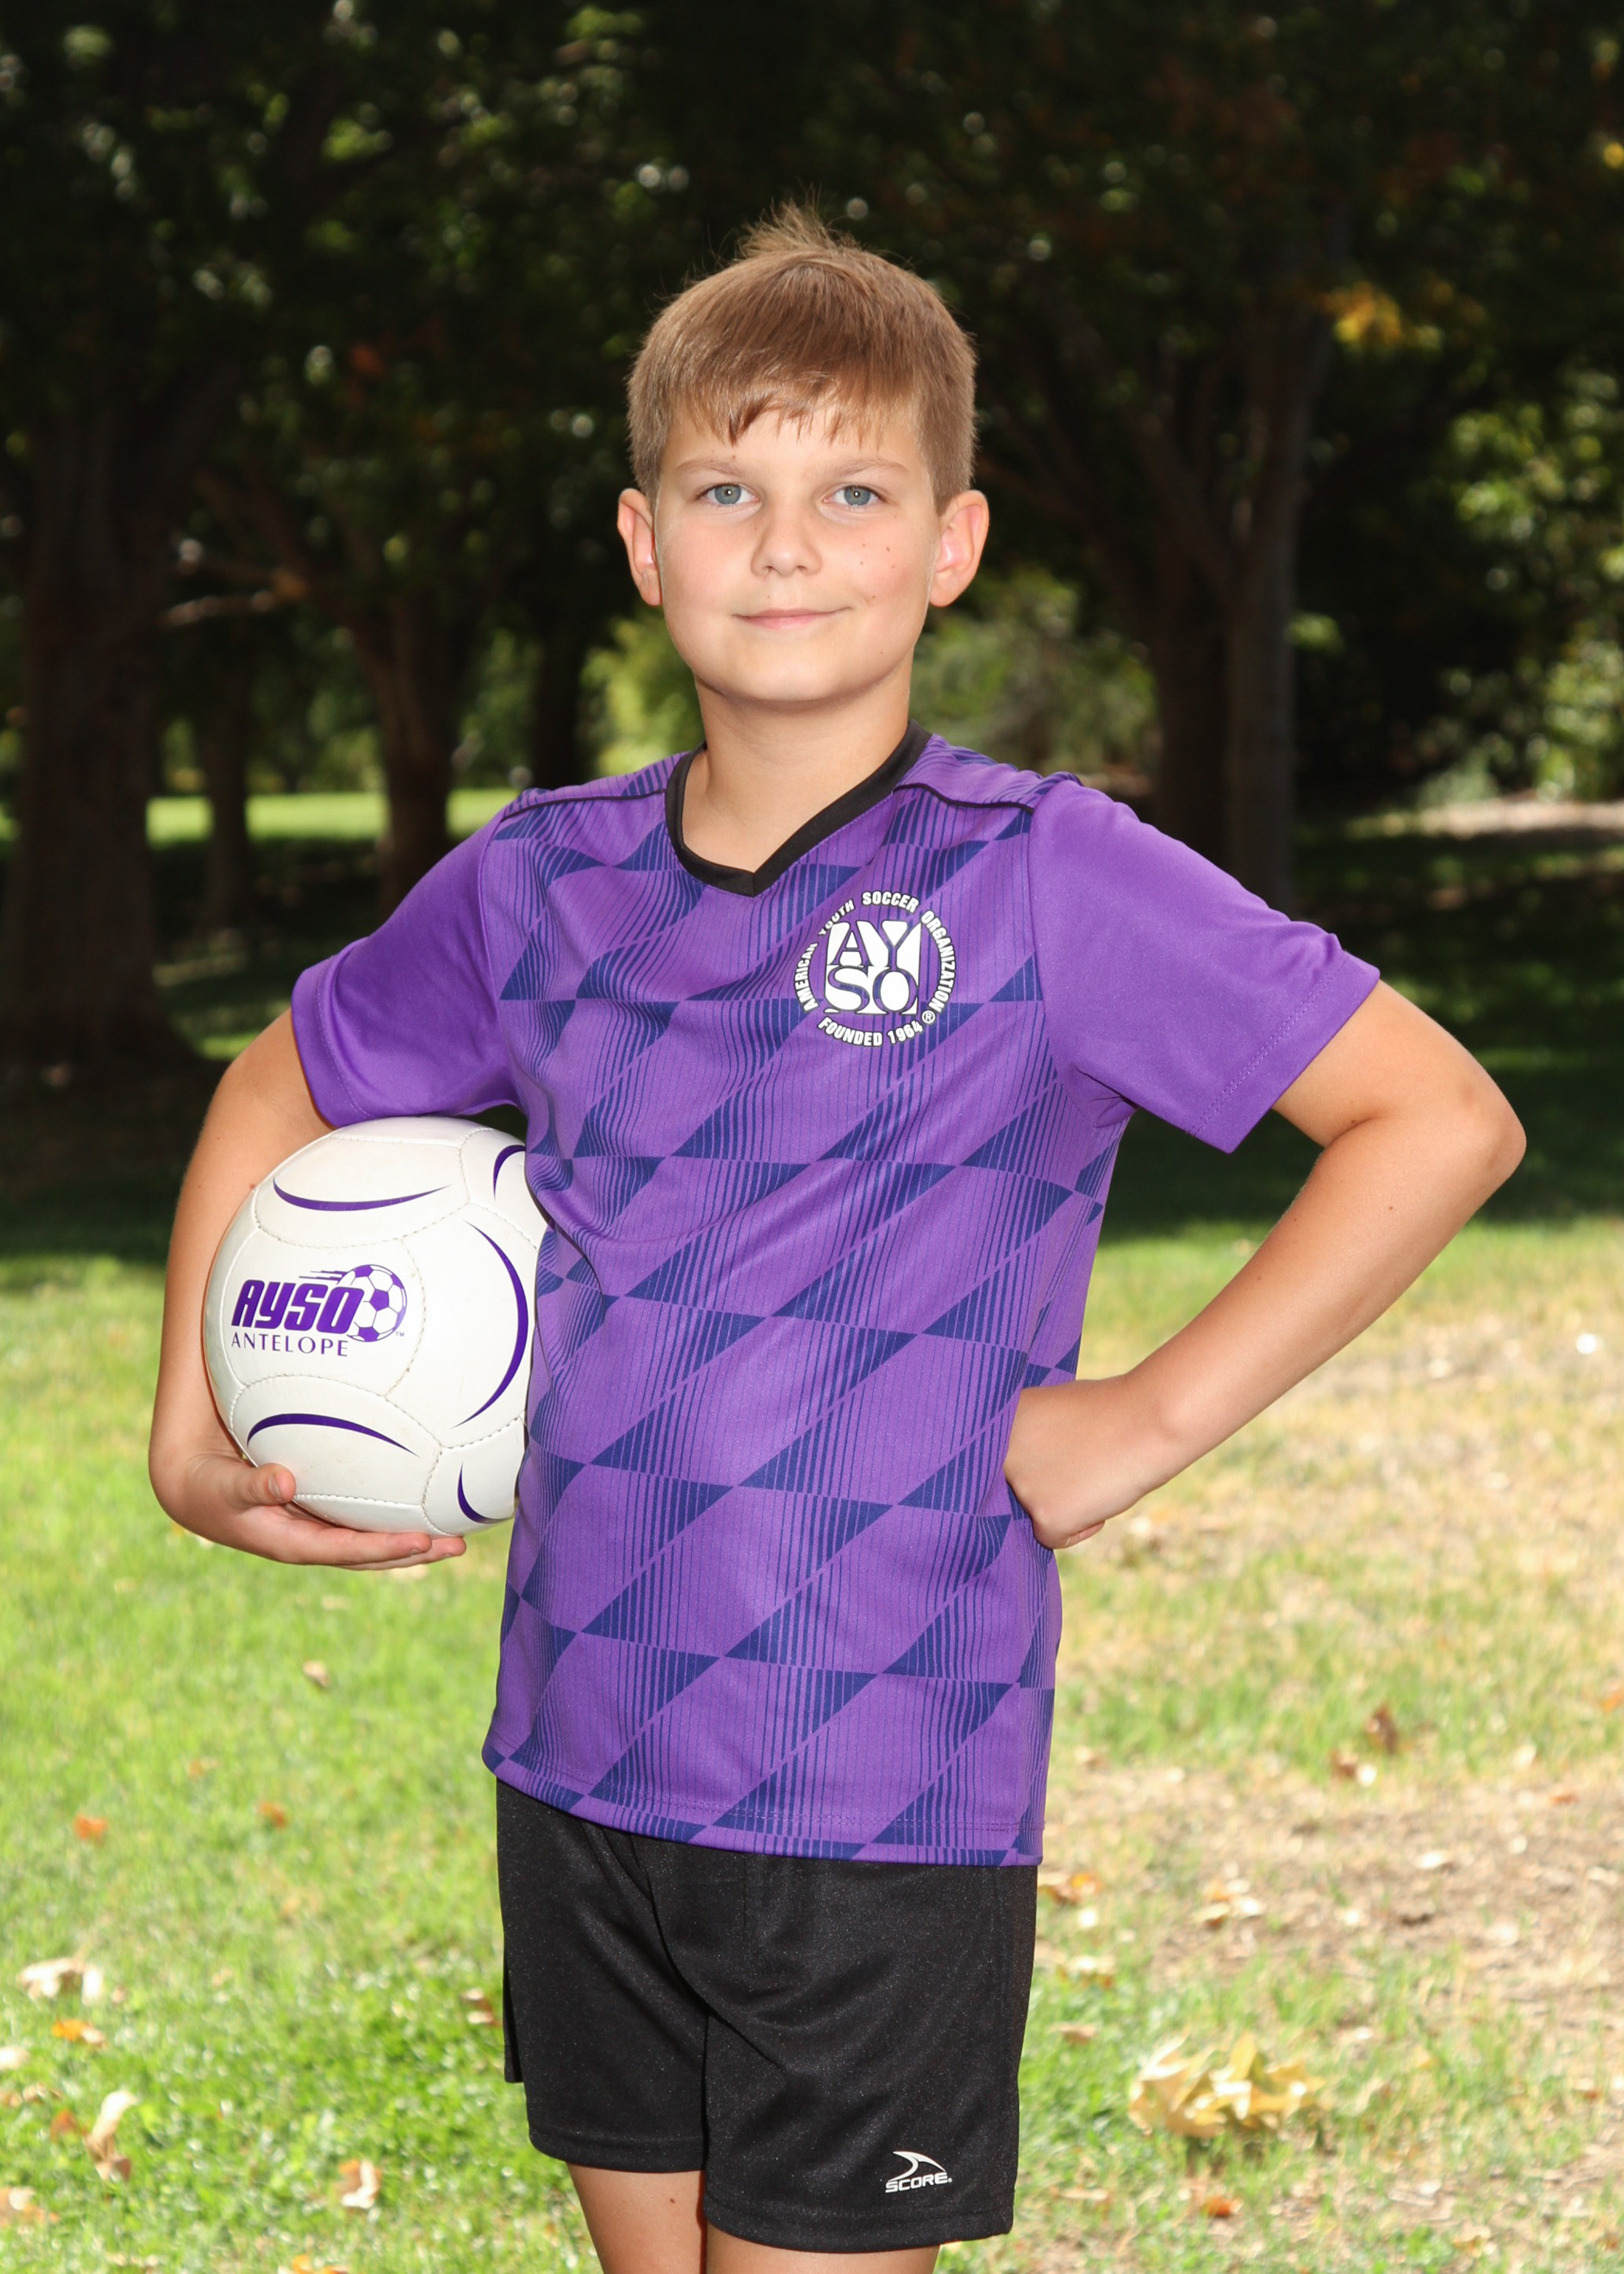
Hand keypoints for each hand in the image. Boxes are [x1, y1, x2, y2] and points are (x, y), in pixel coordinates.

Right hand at [156, 1437, 464, 1570]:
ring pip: (372, 1537)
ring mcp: (318, 1527)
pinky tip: (422, 1496)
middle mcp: (313, 1540)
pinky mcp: (319, 1511)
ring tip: (456, 1530)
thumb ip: (253, 1484)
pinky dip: (391, 1513)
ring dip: (411, 1537)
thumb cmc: (209, 1487)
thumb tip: (285, 1481)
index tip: (423, 1541)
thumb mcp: (226, 1488)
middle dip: (414, 1551)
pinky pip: (361, 1516)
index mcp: (293, 1543)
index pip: (348, 1551)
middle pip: (372, 1553)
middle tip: (459, 1545)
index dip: (384, 1548)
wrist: (193, 1489)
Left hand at [1003, 1375, 1181, 1551]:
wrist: (1150, 1419)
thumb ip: (1033, 1437)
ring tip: (1095, 1472)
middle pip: (1019, 1489)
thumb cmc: (1112, 1409)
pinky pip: (1054, 1537)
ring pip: (1038, 1513)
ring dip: (1066, 1502)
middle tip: (1081, 1465)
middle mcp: (1002, 1455)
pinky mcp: (1046, 1516)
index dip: (1035, 1462)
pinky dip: (1081, 1527)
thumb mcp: (1057, 1410)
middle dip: (1047, 1484)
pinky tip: (1100, 1495)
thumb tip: (1028, 1469)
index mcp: (1001, 1423)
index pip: (1004, 1462)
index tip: (1060, 1455)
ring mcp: (1023, 1486)